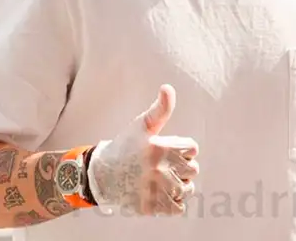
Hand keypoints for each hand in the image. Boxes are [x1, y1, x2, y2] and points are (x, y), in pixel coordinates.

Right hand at [88, 84, 199, 215]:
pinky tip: (161, 193)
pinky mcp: (151, 207)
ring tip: (163, 180)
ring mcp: (155, 190)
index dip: (182, 148)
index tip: (166, 149)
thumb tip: (167, 87)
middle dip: (182, 167)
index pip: (192, 148)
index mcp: (159, 148)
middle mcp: (159, 170)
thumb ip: (160, 109)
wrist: (102, 175)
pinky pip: (178, 208)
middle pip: (193, 170)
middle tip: (163, 165)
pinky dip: (173, 202)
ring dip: (179, 185)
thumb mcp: (142, 125)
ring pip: (187, 189)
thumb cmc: (125, 146)